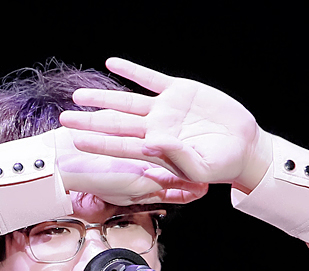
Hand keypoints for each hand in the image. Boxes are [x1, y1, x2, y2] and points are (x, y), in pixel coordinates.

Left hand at [59, 58, 272, 192]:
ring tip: (79, 96)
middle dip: (90, 122)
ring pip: (126, 102)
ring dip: (102, 99)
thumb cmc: (223, 164)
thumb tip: (149, 144)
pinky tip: (113, 64)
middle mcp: (155, 129)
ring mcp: (165, 109)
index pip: (120, 145)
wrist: (244, 144)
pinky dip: (131, 71)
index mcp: (157, 149)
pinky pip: (150, 79)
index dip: (97, 142)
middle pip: (116, 124)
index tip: (76, 139)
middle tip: (64, 119)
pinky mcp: (178, 91)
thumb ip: (175, 158)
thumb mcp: (201, 168)